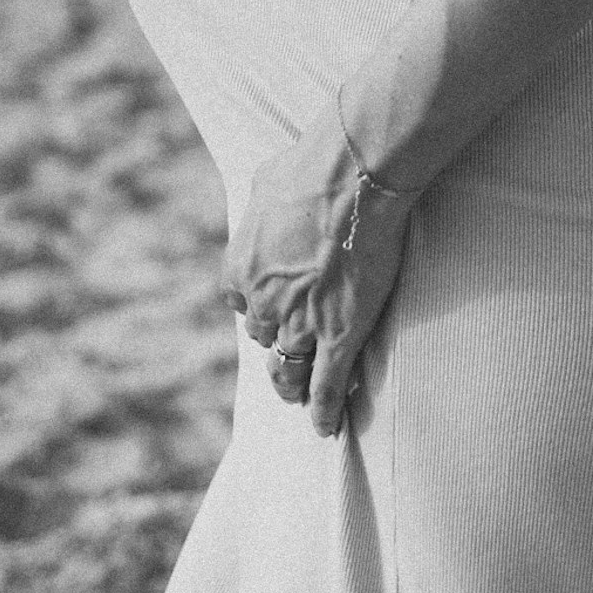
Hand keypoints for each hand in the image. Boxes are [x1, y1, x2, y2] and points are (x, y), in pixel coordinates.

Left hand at [220, 94, 417, 435]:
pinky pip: (327, 385)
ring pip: (287, 369)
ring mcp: (300, 323)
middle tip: (290, 350)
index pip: (242, 303)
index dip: (259, 306)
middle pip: (265, 336)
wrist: (351, 176)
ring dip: (291, 385)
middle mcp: (264, 302)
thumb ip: (264, 203)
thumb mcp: (268, 180)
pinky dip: (325, 410)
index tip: (272, 308)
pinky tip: (326, 427)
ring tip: (298, 398)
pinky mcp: (339, 335)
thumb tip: (269, 196)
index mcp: (241, 268)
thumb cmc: (313, 165)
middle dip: (277, 341)